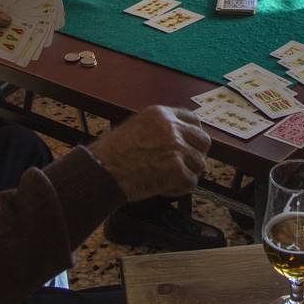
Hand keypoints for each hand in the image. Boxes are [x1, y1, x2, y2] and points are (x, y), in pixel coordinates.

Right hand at [89, 106, 210, 201]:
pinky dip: (179, 189)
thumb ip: (159, 129)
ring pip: (199, 164)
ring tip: (168, 179)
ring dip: (187, 174)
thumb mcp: (135, 127)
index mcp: (161, 114)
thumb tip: (178, 137)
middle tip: (185, 166)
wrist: (101, 171)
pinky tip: (164, 188)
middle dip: (196, 154)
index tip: (190, 144)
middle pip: (203, 141)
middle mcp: (172, 128)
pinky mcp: (177, 170)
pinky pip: (190, 183)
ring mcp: (176, 148)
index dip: (193, 134)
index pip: (193, 119)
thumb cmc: (111, 153)